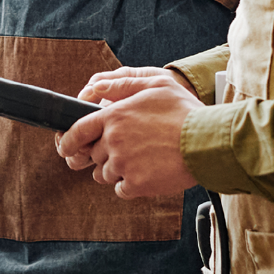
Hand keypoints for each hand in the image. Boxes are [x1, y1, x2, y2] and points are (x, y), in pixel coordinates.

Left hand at [57, 68, 200, 198]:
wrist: (208, 143)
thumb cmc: (185, 111)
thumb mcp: (156, 84)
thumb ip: (122, 84)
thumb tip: (95, 87)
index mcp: (114, 116)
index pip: (77, 131)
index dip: (68, 141)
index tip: (65, 147)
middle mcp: (114, 142)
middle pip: (94, 155)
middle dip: (104, 154)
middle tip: (128, 149)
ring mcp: (123, 165)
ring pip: (105, 174)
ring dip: (116, 170)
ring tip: (141, 160)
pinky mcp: (136, 185)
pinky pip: (121, 189)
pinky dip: (130, 185)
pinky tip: (147, 173)